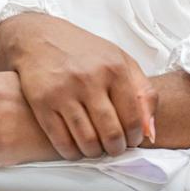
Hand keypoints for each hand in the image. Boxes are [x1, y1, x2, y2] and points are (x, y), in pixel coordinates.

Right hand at [0, 13, 155, 160]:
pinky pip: (61, 141)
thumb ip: (143, 93)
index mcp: (114, 68)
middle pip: (111, 133)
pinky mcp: (42, 102)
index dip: (135, 137)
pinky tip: (76, 147)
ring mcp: (64, 91)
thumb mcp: (120, 60)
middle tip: (114, 148)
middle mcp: (90, 79)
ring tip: (96, 148)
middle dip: (116, 148)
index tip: (131, 140)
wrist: (39, 38)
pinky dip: (72, 152)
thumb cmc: (84, 52)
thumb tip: (150, 132)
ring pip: (87, 141)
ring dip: (95, 152)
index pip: (133, 118)